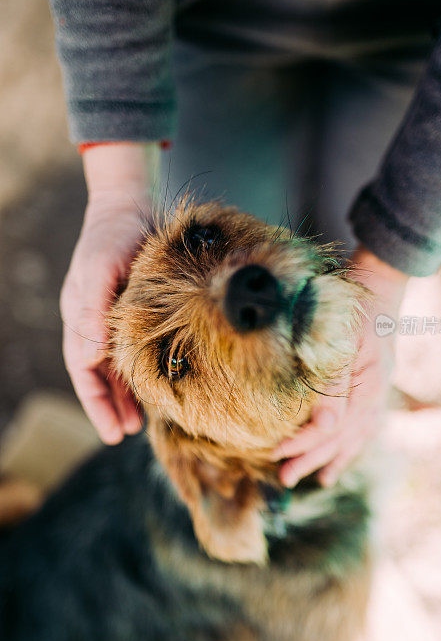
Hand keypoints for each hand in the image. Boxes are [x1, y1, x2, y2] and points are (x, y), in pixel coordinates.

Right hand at [60, 143, 158, 442]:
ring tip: (139, 422)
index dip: (96, 404)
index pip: (83, 371)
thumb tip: (86, 359)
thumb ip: (91, 312)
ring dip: (127, 394)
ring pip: (119, 367)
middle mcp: (96, 323)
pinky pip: (139, 349)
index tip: (112, 433)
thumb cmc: (112, 237)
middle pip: (99, 375)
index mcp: (80, 318)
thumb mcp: (99, 270)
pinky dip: (145, 370)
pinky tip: (160, 385)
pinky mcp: (139, 312)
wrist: (132, 207)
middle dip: (110, 407)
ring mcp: (116, 318)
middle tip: (125, 434)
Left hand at [275, 247, 407, 487]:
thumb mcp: (340, 336)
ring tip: (309, 479)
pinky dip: (348, 449)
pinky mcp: (374, 390)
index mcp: (369, 382)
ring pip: (354, 437)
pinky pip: (363, 429)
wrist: (380, 285)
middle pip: (343, 436)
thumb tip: (321, 425)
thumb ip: (333, 381)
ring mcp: (378, 393)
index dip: (304, 441)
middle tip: (283, 478)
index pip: (333, 424)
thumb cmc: (351, 305)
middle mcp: (376, 393)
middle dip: (312, 458)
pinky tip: (334, 467)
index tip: (277, 452)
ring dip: (330, 459)